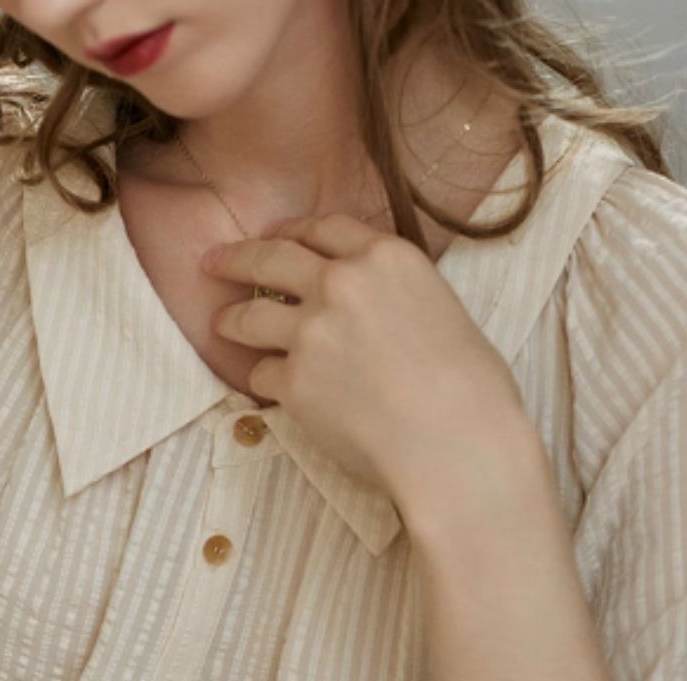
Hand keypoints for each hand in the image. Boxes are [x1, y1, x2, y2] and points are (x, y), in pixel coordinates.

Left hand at [201, 212, 534, 530]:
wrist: (456, 445)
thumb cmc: (473, 390)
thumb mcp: (443, 310)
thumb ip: (397, 295)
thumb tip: (378, 310)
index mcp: (387, 258)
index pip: (325, 229)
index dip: (294, 231)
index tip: (276, 236)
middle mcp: (342, 283)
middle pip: (272, 257)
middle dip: (237, 258)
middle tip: (213, 261)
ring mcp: (312, 332)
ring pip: (250, 316)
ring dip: (231, 320)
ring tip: (222, 324)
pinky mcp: (294, 382)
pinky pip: (260, 375)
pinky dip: (262, 380)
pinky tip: (268, 387)